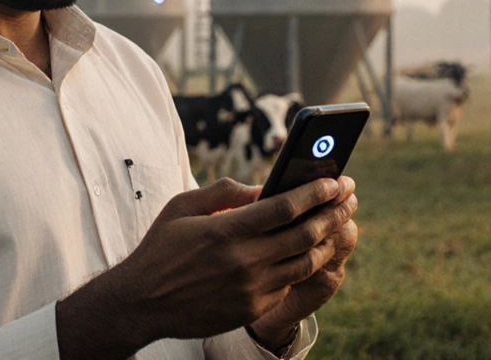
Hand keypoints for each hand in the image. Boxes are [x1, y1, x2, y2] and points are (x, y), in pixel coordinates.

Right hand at [55, 176, 349, 358]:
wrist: (141, 303)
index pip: (285, 207)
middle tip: (349, 198)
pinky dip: (303, 266)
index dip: (316, 193)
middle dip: (333, 212)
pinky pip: (288, 285)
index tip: (337, 181)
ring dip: (327, 240)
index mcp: (227, 230)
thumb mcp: (183, 207)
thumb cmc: (161, 248)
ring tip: (339, 224)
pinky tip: (311, 251)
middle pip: (304, 233)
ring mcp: (250, 288)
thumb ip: (224, 193)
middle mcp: (243, 260)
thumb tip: (262, 188)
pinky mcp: (251, 309)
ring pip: (305, 263)